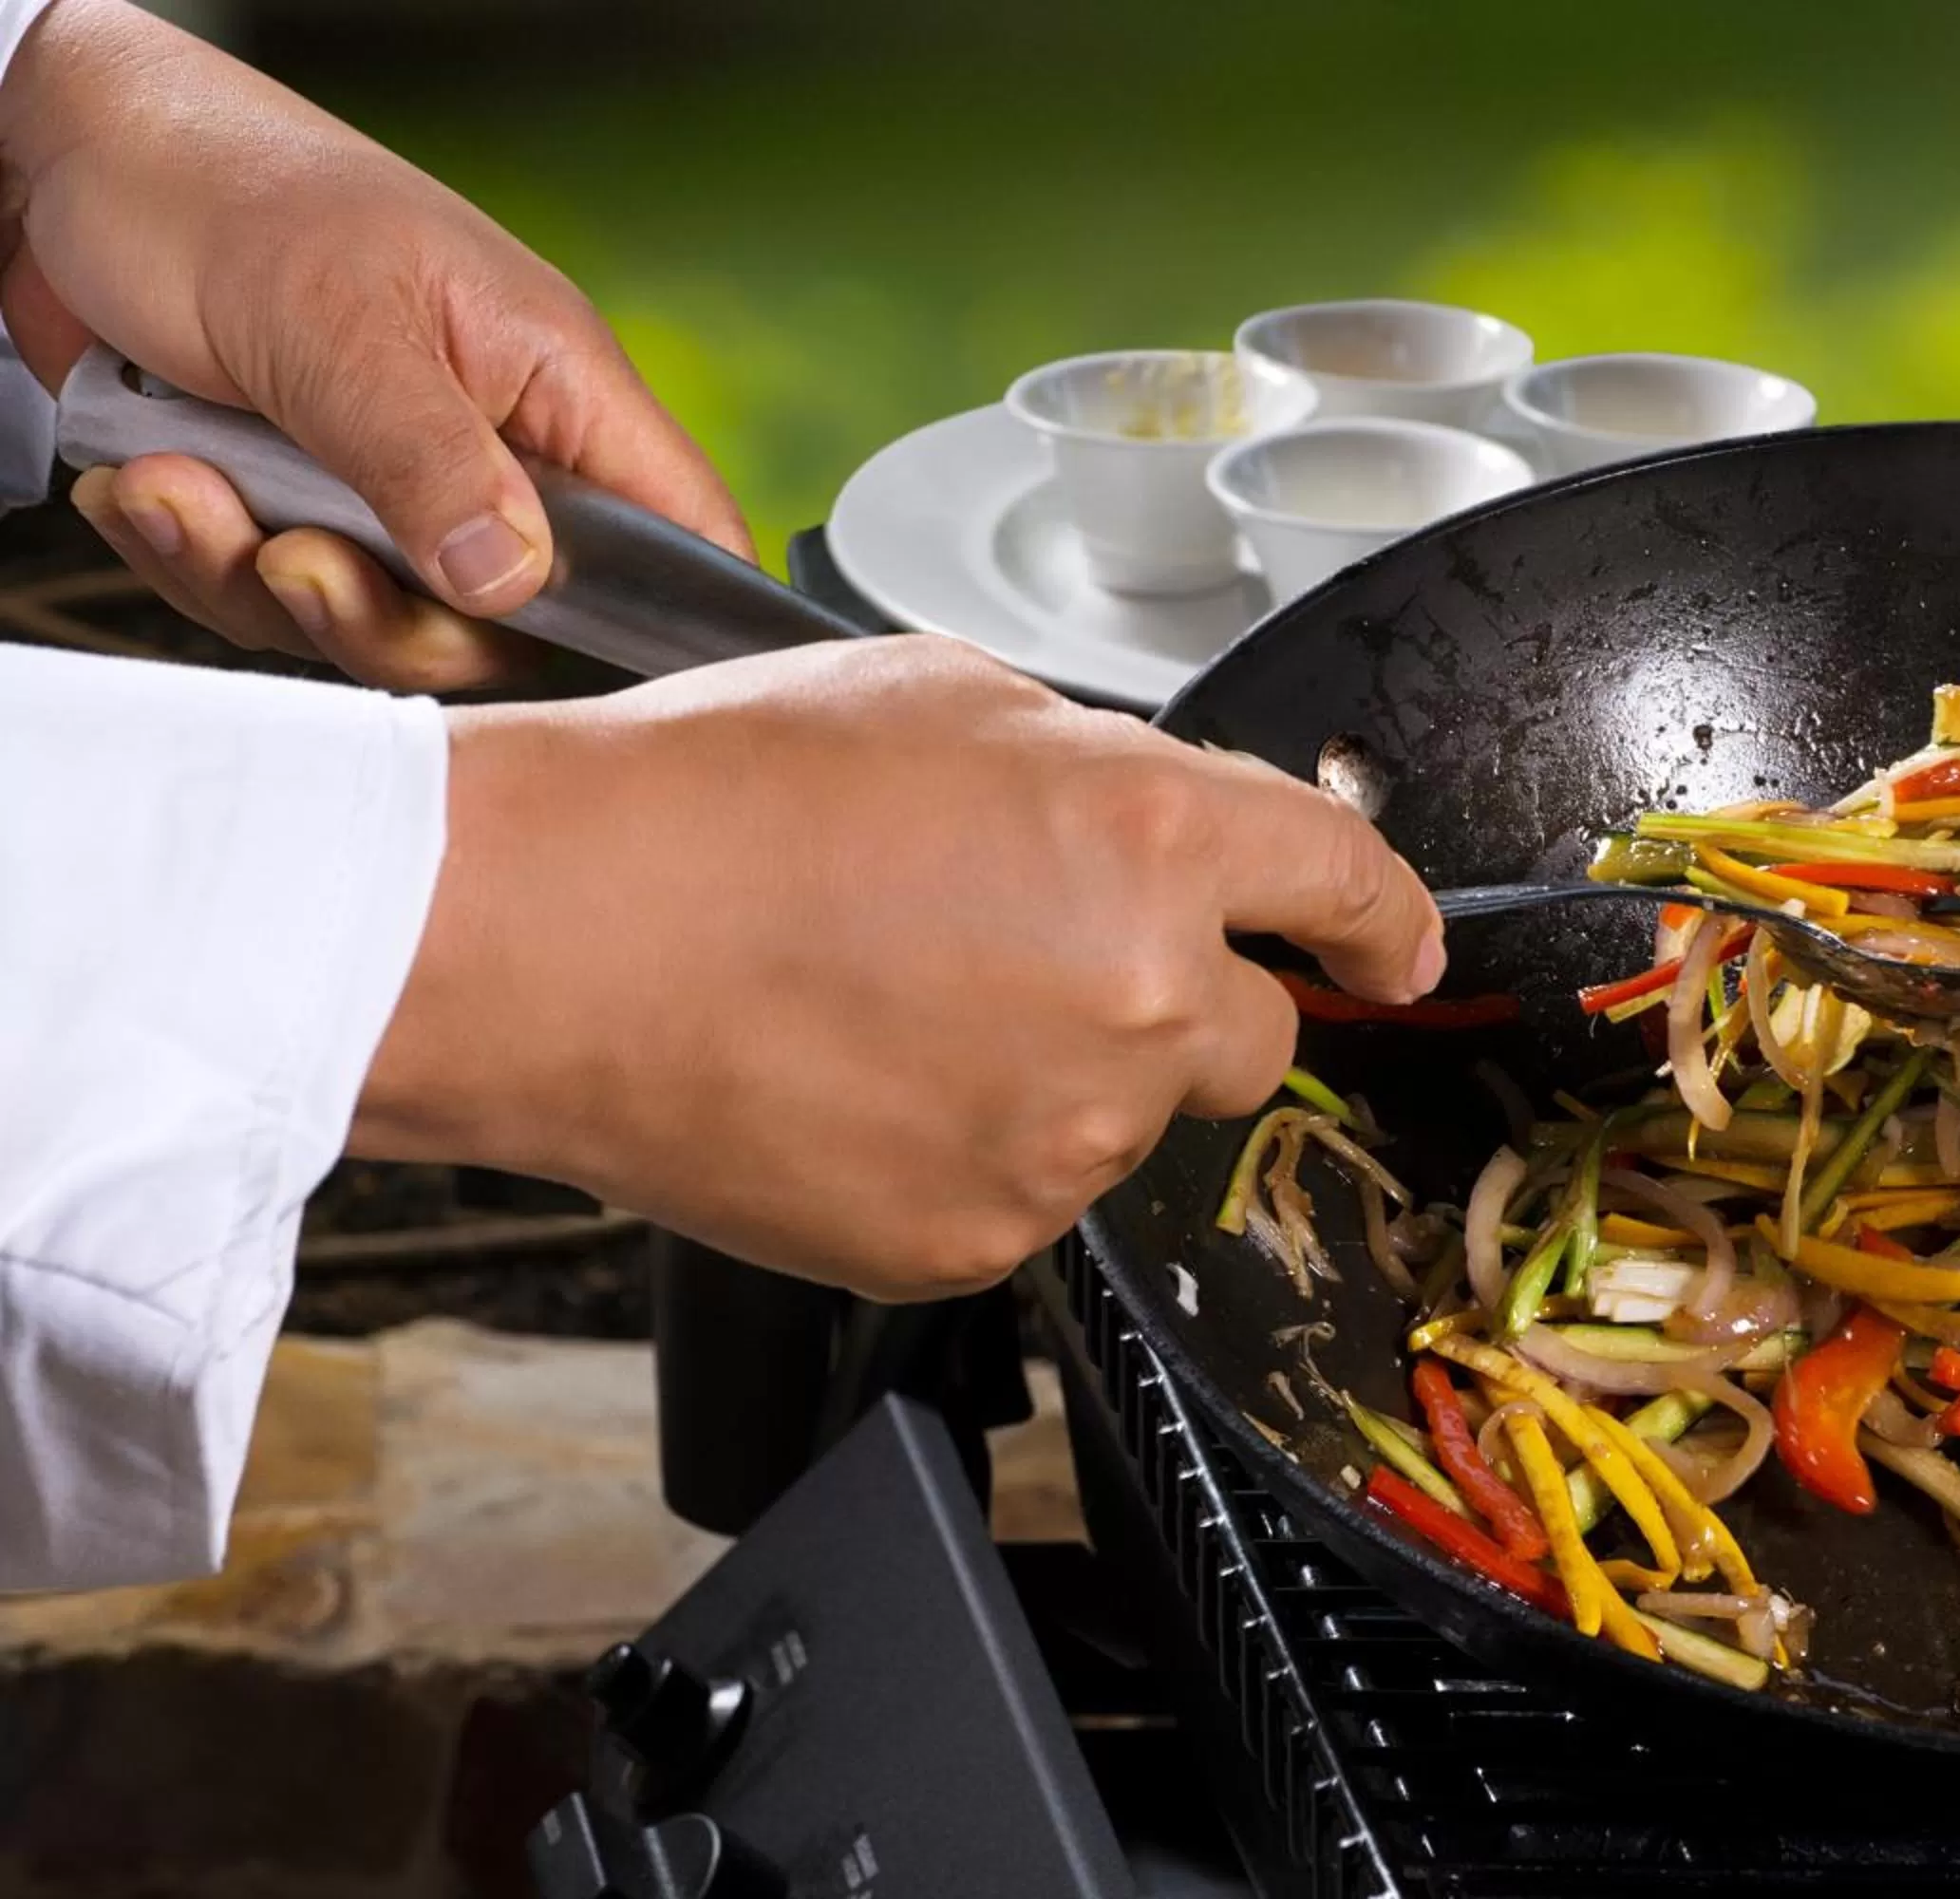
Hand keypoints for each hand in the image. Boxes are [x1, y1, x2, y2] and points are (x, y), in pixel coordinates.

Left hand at [0, 0, 747, 688]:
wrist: (62, 154)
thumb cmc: (221, 186)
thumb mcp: (337, 325)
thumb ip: (433, 461)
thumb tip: (513, 581)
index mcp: (552, 383)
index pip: (677, 530)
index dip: (666, 620)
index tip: (579, 665)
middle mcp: (487, 447)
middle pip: (509, 623)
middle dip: (386, 618)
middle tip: (294, 559)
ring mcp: (389, 484)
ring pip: (378, 620)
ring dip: (256, 577)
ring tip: (177, 485)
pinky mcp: (295, 507)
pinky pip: (271, 596)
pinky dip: (195, 554)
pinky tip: (146, 480)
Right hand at [351, 636, 1448, 1300]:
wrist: (547, 940)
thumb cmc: (715, 797)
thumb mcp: (944, 693)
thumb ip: (1099, 764)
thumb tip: (1159, 816)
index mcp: (1153, 838)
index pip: (1347, 887)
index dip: (1386, 922)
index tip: (1394, 952)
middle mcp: (1140, 1001)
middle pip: (1253, 1034)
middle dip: (1187, 996)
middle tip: (1043, 954)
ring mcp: (1064, 1139)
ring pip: (1132, 1117)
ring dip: (1068, 1071)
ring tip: (903, 1003)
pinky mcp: (979, 1240)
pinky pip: (1030, 1194)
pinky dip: (979, 1149)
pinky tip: (868, 1079)